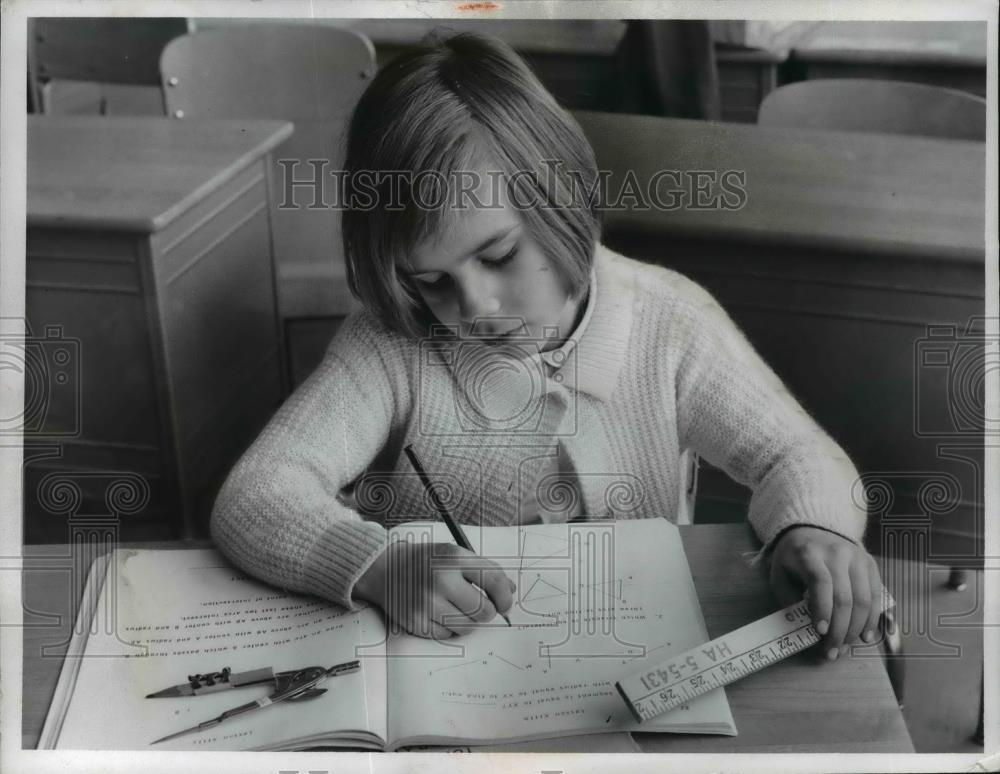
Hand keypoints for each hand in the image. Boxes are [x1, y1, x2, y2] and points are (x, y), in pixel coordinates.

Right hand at [353, 540, 515, 638]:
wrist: (385, 569)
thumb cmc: (426, 561)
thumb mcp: (454, 553)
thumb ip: (484, 569)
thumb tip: (510, 591)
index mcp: (453, 557)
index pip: (493, 581)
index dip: (505, 596)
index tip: (505, 603)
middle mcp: (440, 580)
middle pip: (484, 611)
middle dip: (487, 612)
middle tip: (480, 607)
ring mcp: (426, 603)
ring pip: (468, 627)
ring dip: (468, 621)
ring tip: (457, 608)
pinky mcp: (416, 622)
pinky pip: (447, 636)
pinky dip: (449, 628)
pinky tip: (440, 613)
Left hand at [768, 525, 883, 659]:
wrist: (812, 529)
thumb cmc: (793, 558)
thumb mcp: (779, 573)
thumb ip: (787, 598)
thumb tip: (803, 628)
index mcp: (810, 553)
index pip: (821, 582)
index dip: (823, 610)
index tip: (820, 633)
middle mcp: (837, 553)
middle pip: (844, 597)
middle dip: (839, 630)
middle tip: (831, 652)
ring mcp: (857, 558)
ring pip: (863, 599)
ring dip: (855, 629)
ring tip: (844, 648)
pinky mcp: (870, 564)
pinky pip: (876, 596)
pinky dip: (871, 619)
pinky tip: (864, 636)